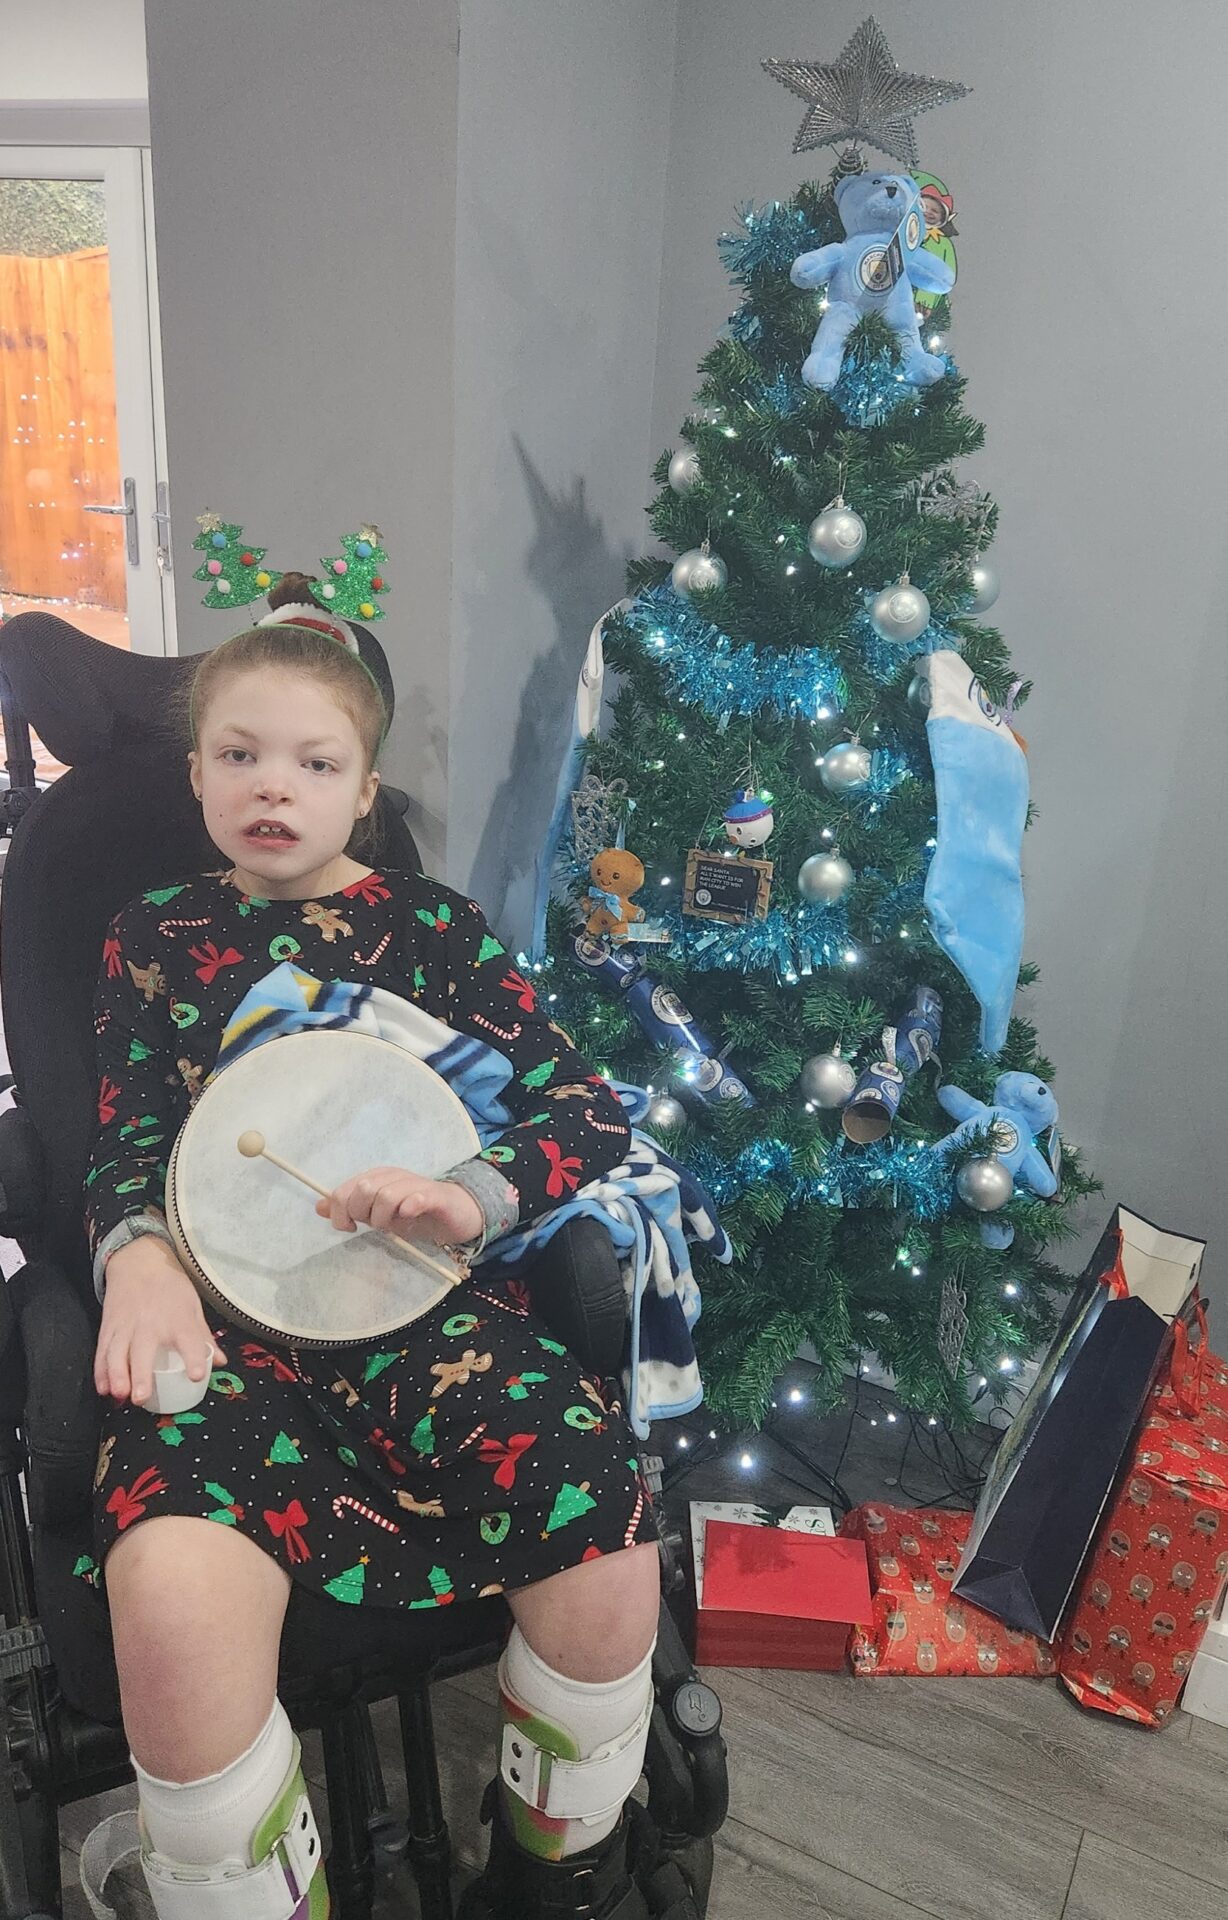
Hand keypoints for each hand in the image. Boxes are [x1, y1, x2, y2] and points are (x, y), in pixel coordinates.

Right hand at [95, 1237, 225, 1406]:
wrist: (138, 1262)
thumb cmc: (170, 1288)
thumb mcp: (192, 1307)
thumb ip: (203, 1337)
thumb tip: (220, 1363)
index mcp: (178, 1319)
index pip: (189, 1339)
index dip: (193, 1358)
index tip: (196, 1376)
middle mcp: (151, 1323)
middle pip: (143, 1350)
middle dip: (140, 1374)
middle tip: (141, 1397)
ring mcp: (126, 1326)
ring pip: (117, 1353)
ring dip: (116, 1375)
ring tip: (119, 1395)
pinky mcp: (109, 1327)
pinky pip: (102, 1351)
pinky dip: (101, 1371)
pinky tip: (103, 1388)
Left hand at [315, 1168, 482, 1246]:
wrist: (455, 1214)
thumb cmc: (414, 1214)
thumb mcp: (377, 1214)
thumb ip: (349, 1209)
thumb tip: (319, 1207)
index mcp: (375, 1178)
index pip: (344, 1191)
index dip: (340, 1212)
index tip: (349, 1228)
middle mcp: (393, 1176)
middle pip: (363, 1190)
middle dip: (362, 1213)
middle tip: (375, 1225)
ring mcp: (414, 1184)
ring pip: (386, 1195)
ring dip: (384, 1218)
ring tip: (393, 1226)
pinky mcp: (435, 1195)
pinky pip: (418, 1196)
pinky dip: (409, 1205)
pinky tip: (408, 1215)